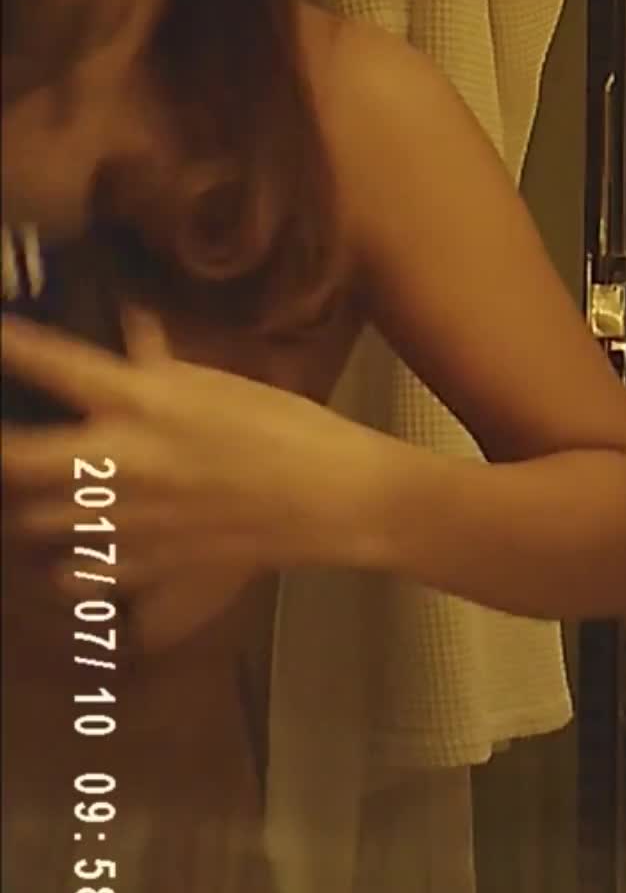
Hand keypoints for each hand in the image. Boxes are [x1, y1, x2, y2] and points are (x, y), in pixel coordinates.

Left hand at [1, 303, 360, 602]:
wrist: (327, 498)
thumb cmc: (282, 427)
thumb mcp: (219, 383)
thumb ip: (158, 357)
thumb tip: (127, 320)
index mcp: (141, 402)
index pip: (53, 364)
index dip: (10, 346)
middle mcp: (118, 461)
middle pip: (14, 462)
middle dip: (0, 450)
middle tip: (8, 436)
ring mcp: (124, 520)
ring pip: (34, 520)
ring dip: (28, 502)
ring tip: (40, 487)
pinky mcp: (140, 565)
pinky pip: (72, 572)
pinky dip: (64, 560)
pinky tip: (75, 544)